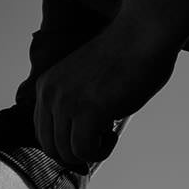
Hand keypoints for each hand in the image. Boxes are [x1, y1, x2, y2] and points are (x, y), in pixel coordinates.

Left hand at [32, 20, 178, 165]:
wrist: (144, 35)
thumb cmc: (125, 56)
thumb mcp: (85, 81)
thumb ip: (75, 105)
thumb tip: (78, 139)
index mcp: (46, 85)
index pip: (44, 132)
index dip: (67, 142)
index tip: (90, 134)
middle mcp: (50, 94)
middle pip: (51, 147)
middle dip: (76, 152)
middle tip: (100, 138)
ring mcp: (67, 103)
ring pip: (67, 154)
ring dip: (91, 152)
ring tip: (109, 132)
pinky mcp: (87, 112)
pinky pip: (85, 152)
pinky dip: (101, 151)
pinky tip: (113, 132)